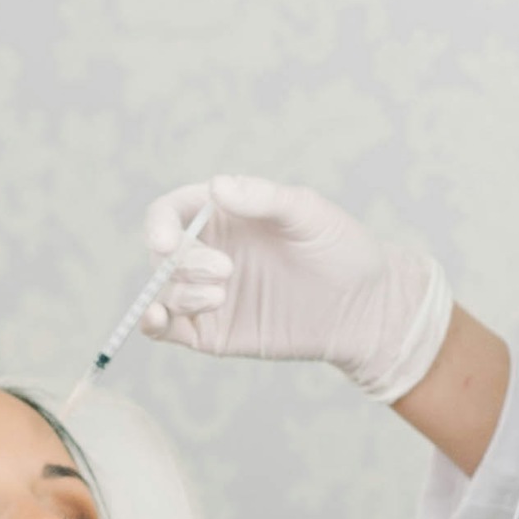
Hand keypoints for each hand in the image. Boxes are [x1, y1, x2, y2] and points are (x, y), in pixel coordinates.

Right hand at [141, 175, 452, 402]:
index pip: (170, 212)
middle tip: (227, 271)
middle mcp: (209, 251)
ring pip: (164, 290)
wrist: (366, 309)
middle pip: (163, 254)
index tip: (168, 241)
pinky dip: (153, 324)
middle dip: (184, 262)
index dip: (159, 225)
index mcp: (224, 215)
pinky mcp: (213, 332)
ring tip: (222, 295)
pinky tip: (158, 319)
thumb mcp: (309, 214)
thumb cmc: (342, 250)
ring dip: (181, 292)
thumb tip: (216, 186)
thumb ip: (264, 198)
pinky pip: (168, 329)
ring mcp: (209, 293)